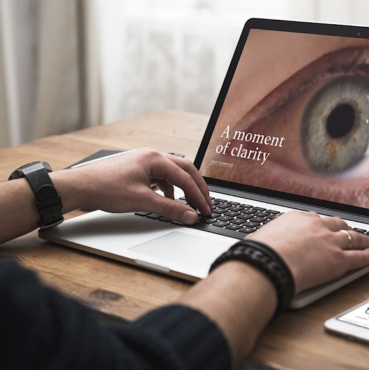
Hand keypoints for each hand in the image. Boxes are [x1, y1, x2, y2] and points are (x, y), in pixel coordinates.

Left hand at [54, 149, 211, 223]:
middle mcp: (151, 156)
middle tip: (206, 203)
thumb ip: (169, 208)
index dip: (198, 196)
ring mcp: (144, 162)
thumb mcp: (141, 201)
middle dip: (197, 188)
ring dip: (184, 188)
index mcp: (155, 158)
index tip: (206, 210)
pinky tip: (168, 199)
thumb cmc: (105, 188)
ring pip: (173, 173)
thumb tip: (190, 215)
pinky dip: (170, 188)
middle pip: (185, 170)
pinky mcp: (138, 170)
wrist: (79, 187)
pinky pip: (161, 177)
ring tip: (189, 203)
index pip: (186, 178)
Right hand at [246, 211, 368, 292]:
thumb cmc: (259, 254)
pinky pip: (359, 256)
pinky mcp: (339, 260)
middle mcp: (317, 226)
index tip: (323, 228)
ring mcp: (330, 241)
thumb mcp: (258, 239)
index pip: (314, 218)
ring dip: (363, 239)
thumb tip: (254, 242)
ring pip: (353, 237)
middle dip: (345, 228)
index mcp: (297, 218)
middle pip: (337, 224)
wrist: (268, 263)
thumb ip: (263, 239)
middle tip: (349, 232)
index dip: (322, 225)